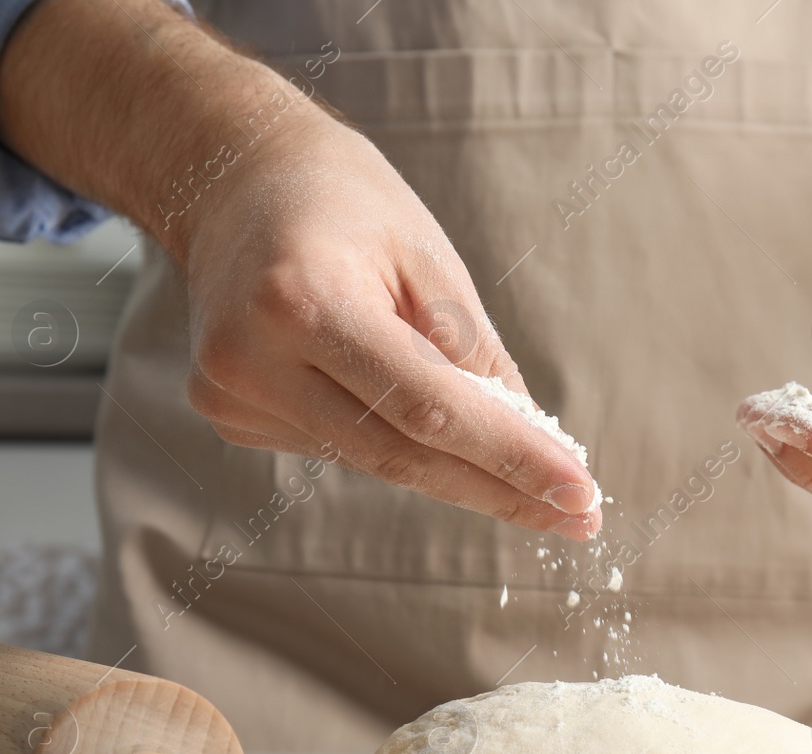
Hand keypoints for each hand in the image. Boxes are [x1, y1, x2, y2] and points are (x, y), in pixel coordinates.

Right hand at [181, 121, 601, 540]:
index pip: (427, 407)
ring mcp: (232, 396)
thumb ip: (474, 352)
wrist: (230, 178)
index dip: (510, 458)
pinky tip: (409, 408)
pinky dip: (395, 438)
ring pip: (373, 460)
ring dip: (456, 470)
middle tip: (578, 518)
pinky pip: (341, 446)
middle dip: (499, 491)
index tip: (581, 496)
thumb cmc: (342, 202)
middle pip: (399, 456)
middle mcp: (252, 360)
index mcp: (302, 301)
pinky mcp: (230, 416)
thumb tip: (531, 443)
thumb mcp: (426, 254)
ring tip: (525, 473)